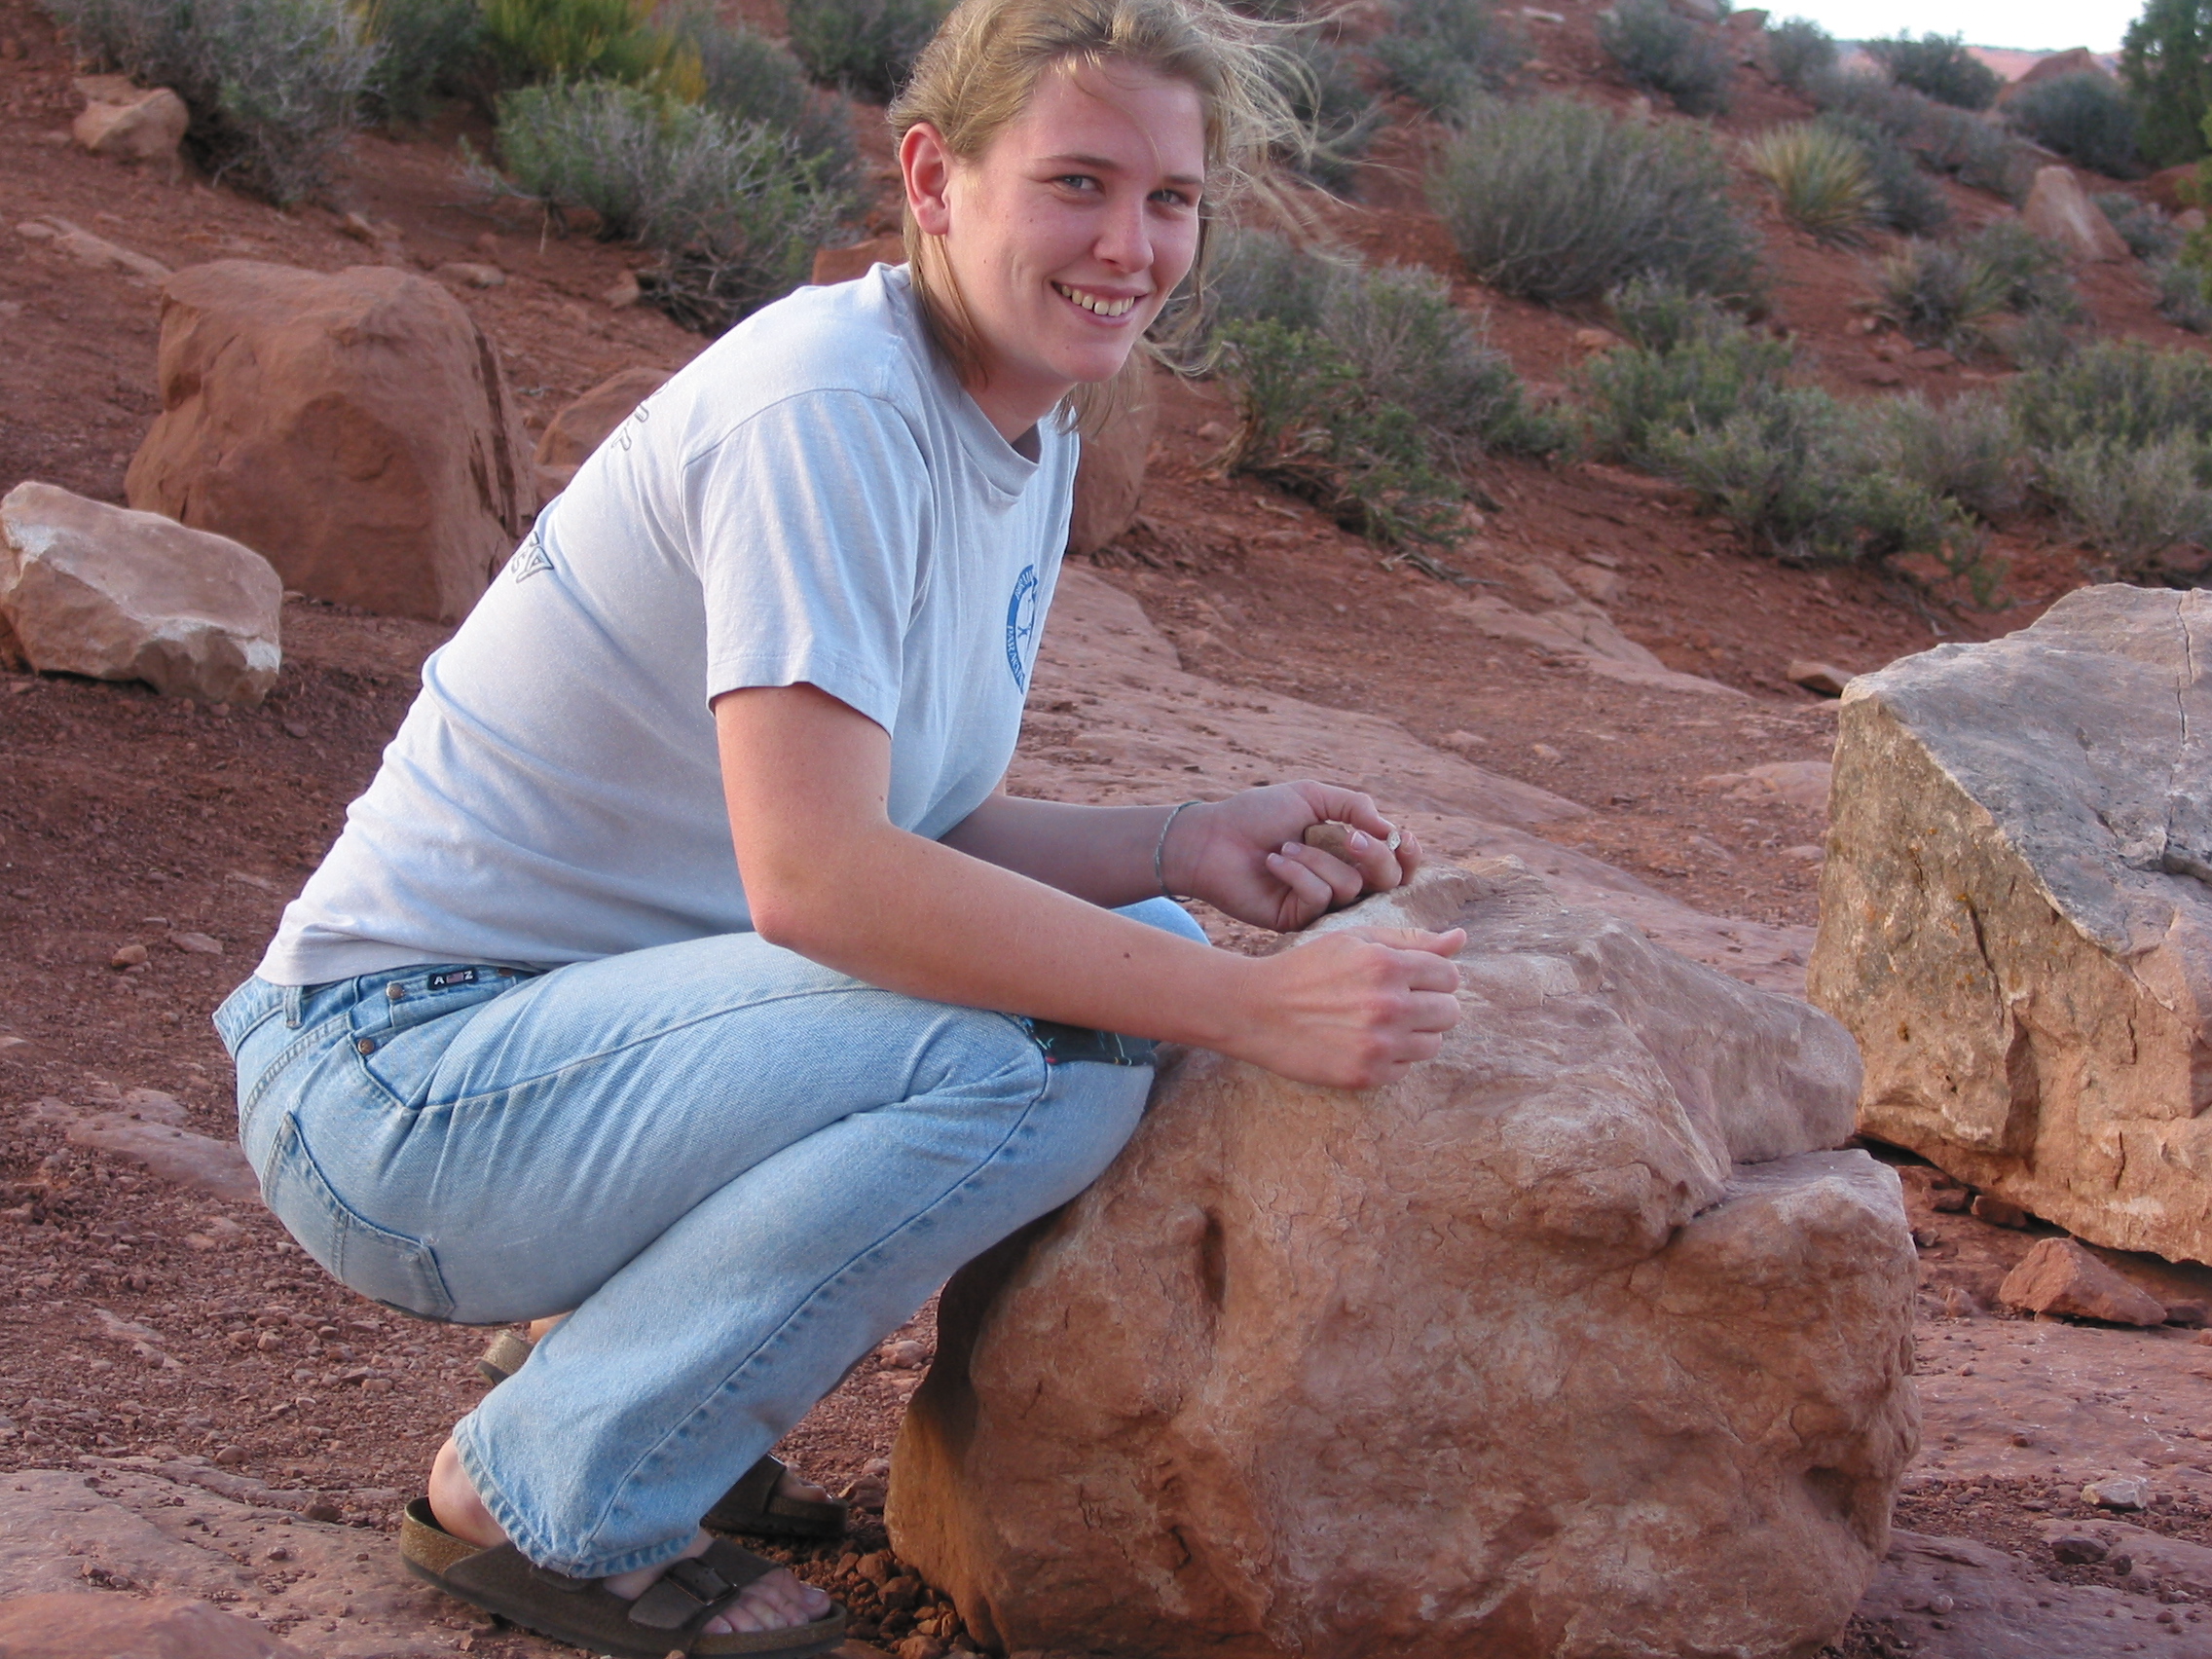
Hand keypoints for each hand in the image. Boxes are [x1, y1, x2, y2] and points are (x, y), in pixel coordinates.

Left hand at [1163, 782, 1422, 931]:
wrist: (1212, 838)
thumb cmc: (1257, 814)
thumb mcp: (1311, 797)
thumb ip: (1354, 805)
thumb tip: (1390, 829)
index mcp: (1349, 852)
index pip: (1397, 863)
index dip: (1408, 855)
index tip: (1403, 837)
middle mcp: (1341, 880)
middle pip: (1387, 881)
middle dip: (1374, 857)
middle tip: (1348, 838)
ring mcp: (1321, 904)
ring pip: (1351, 889)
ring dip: (1318, 860)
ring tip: (1285, 846)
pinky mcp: (1298, 920)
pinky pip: (1320, 899)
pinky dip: (1298, 874)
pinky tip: (1274, 862)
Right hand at [1224, 925, 1464, 1087]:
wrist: (1257, 1010)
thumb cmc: (1308, 969)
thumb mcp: (1355, 941)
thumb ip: (1411, 940)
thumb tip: (1461, 939)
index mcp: (1388, 965)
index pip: (1449, 977)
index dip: (1431, 977)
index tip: (1407, 980)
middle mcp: (1389, 1006)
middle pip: (1450, 1012)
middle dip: (1429, 1006)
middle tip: (1395, 1003)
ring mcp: (1378, 1044)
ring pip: (1433, 1044)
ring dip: (1414, 1034)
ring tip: (1378, 1024)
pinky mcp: (1365, 1075)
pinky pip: (1405, 1069)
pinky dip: (1391, 1058)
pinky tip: (1362, 1043)